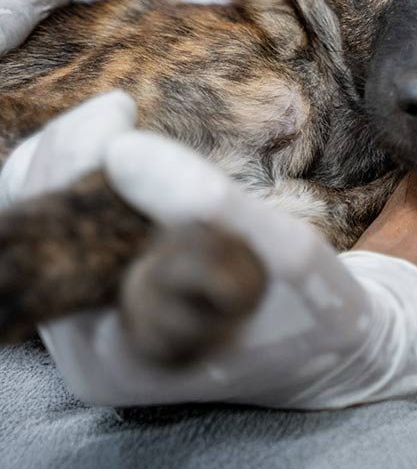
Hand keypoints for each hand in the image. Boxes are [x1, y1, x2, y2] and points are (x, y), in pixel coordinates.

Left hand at [0, 92, 416, 408]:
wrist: (333, 350)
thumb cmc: (317, 312)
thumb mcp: (284, 255)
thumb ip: (208, 206)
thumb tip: (122, 148)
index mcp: (120, 358)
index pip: (54, 247)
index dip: (70, 168)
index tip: (119, 116)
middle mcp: (87, 354)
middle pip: (32, 237)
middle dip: (64, 159)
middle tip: (115, 110)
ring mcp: (93, 333)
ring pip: (45, 232)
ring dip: (70, 168)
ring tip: (115, 122)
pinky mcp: (108, 309)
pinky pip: (71, 236)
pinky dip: (87, 185)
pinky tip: (118, 153)